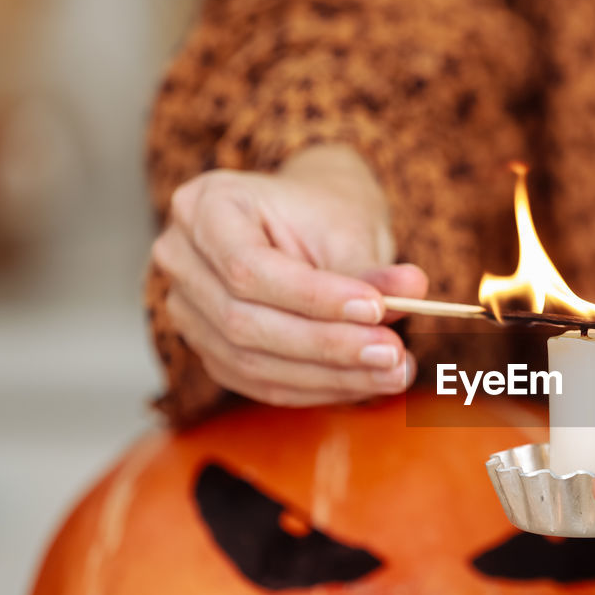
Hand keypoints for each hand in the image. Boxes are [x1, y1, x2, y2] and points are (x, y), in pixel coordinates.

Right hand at [151, 145, 426, 406]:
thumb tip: (414, 292)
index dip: (314, 297)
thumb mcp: (349, 227)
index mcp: (205, 207)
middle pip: (244, 321)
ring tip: (394, 373)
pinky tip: (366, 384)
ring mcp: (188, 310)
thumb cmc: (324, 213)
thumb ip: (370, 269)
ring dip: (330, 376)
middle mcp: (181, 259)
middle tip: (393, 353)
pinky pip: (262, 383)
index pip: (248, 268)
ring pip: (252, 362)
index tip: (377, 309)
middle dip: (327, 345)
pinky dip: (319, 388)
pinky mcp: (213, 351)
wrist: (308, 221)